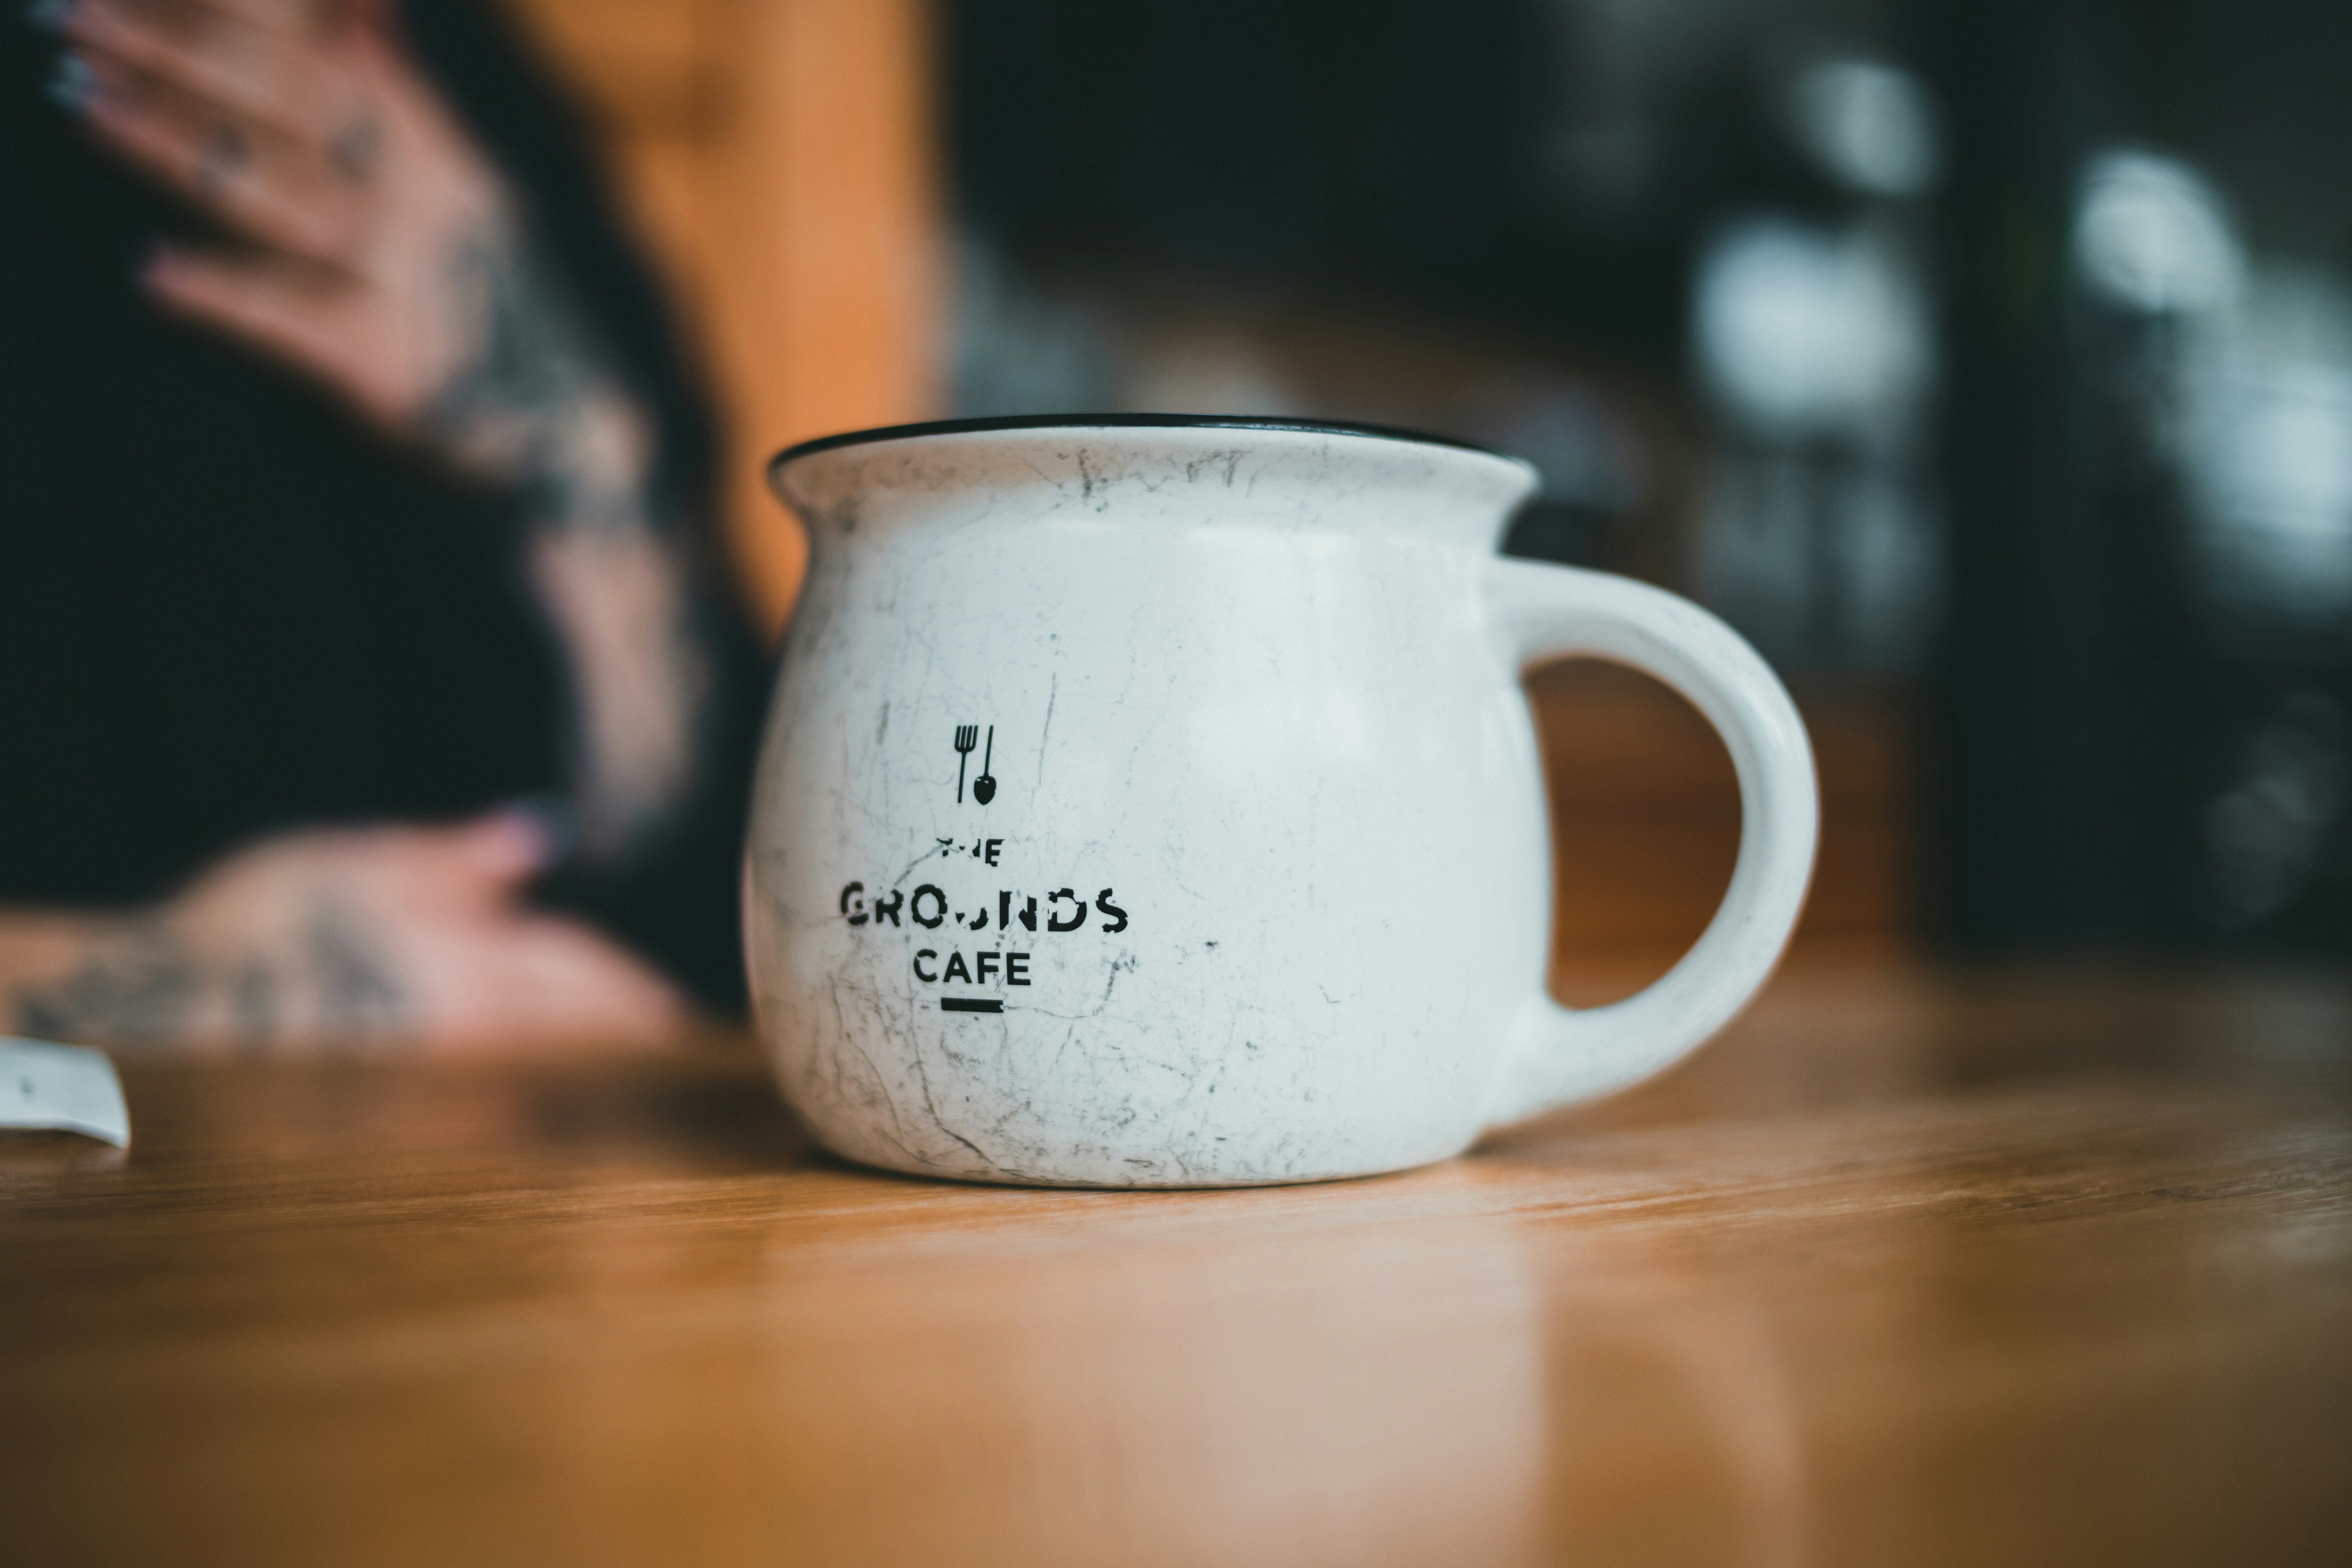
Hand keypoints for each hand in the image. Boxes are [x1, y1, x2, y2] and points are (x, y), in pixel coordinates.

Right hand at [12, 813, 691, 1052]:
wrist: (160, 1016)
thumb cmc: (250, 927)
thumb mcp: (351, 863)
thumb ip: (455, 861)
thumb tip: (545, 833)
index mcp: (467, 956)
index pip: (580, 966)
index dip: (628, 982)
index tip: (670, 1004)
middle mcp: (469, 1025)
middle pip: (581, 1029)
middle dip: (637, 1038)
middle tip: (683, 1053)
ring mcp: (441, 1080)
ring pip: (552, 1075)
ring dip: (602, 1077)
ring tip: (637, 1084)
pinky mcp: (402, 1119)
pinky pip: (500, 1111)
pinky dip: (542, 1109)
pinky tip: (551, 1116)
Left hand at [47, 0, 580, 473]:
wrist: (557, 422)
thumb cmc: (473, 292)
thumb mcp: (451, 183)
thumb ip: (396, 95)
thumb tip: (363, 7)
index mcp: (435, 148)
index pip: (320, 53)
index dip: (231, 10)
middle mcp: (425, 199)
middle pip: (295, 101)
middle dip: (182, 51)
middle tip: (74, 18)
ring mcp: (408, 276)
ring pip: (285, 196)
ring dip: (184, 145)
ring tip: (88, 102)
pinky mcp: (389, 357)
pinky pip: (297, 317)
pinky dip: (228, 294)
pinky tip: (155, 271)